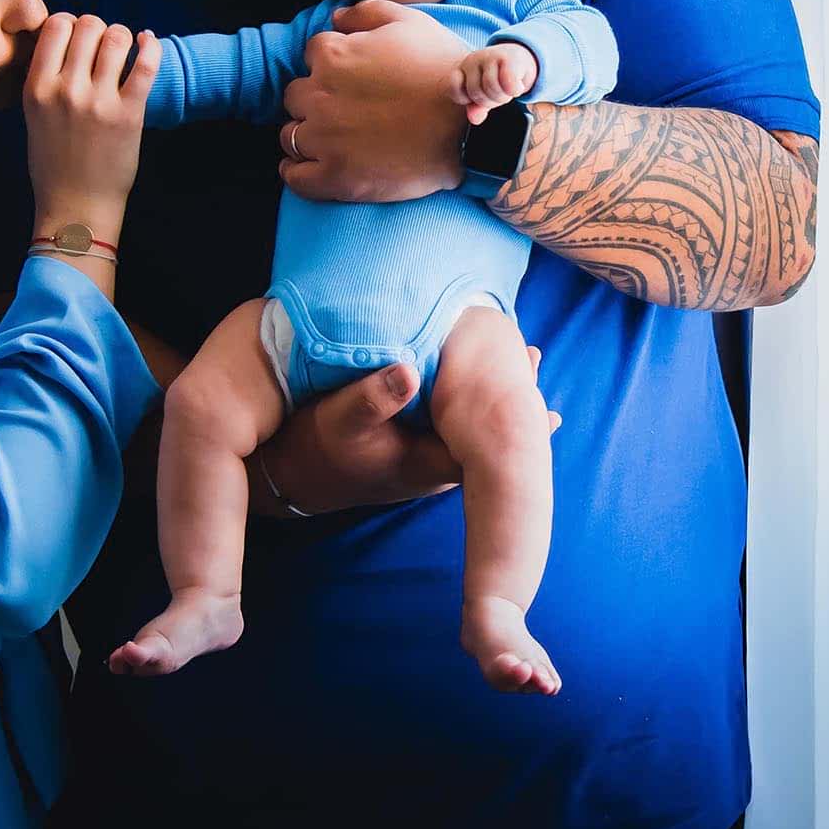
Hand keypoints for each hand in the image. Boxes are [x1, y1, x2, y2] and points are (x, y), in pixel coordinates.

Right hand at [23, 14, 157, 226]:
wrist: (76, 204)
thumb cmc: (53, 163)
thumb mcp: (34, 115)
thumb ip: (45, 79)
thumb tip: (64, 43)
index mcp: (36, 87)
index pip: (55, 26)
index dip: (70, 23)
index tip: (78, 36)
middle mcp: (65, 89)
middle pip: (88, 25)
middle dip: (99, 28)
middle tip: (103, 44)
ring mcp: (98, 100)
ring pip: (116, 38)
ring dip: (123, 35)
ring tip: (125, 46)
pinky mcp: (129, 113)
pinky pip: (145, 64)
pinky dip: (151, 46)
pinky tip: (148, 41)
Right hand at [251, 345, 558, 516]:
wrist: (296, 475)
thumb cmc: (319, 448)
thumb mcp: (340, 421)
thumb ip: (372, 398)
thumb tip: (407, 371)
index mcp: (432, 464)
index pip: (488, 443)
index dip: (512, 412)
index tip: (529, 371)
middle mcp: (440, 466)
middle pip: (488, 434)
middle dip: (511, 395)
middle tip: (532, 353)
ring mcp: (431, 458)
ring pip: (474, 427)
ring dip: (493, 393)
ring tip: (522, 355)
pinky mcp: (420, 447)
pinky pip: (457, 421)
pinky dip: (471, 396)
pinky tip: (482, 371)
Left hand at [278, 0, 470, 202]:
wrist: (470, 128)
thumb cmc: (444, 73)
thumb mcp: (412, 23)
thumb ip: (367, 13)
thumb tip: (336, 18)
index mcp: (334, 56)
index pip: (312, 54)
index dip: (333, 63)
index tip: (353, 78)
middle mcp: (320, 96)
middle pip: (296, 95)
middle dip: (316, 99)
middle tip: (346, 109)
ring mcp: (324, 139)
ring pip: (290, 134)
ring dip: (307, 134)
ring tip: (334, 139)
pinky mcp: (334, 177)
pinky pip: (294, 177)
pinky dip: (298, 172)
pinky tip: (313, 167)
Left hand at [451, 43, 537, 125]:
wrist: (518, 59)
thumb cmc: (497, 80)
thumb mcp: (484, 96)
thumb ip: (476, 108)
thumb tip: (474, 119)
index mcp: (461, 69)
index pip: (456, 92)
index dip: (468, 100)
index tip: (478, 97)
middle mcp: (471, 60)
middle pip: (476, 92)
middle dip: (489, 100)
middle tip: (498, 94)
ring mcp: (488, 57)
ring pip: (491, 87)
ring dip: (503, 96)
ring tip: (507, 90)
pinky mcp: (507, 58)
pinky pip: (508, 83)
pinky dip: (514, 90)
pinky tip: (517, 87)